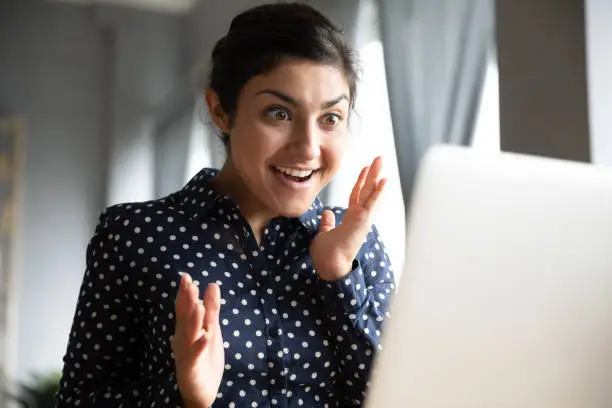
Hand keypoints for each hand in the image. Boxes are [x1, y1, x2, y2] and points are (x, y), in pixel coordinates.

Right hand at [172, 273, 223, 407]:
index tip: (186, 277)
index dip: (185, 293)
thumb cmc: (205, 359)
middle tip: (189, 284)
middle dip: (187, 301)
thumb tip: (212, 284)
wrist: (201, 392)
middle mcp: (183, 340)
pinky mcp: (191, 369)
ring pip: (189, 335)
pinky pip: (195, 357)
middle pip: (185, 318)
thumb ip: (212, 310)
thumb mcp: (211, 330)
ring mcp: (186, 354)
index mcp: (187, 330)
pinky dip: (199, 346)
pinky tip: (205, 336)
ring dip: (193, 320)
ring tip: (198, 304)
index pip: (184, 308)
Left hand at [311, 156, 386, 280]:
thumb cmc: (327, 255)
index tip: (364, 169)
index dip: (360, 182)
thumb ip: (327, 223)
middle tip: (379, 158)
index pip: (357, 196)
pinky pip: (372, 202)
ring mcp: (363, 218)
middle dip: (373, 174)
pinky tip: (384, 179)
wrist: (330, 265)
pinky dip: (378, 191)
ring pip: (371, 192)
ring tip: (381, 160)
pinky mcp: (363, 220)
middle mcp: (359, 217)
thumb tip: (326, 213)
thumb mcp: (324, 234)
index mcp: (351, 219)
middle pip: (367, 190)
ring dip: (377, 176)